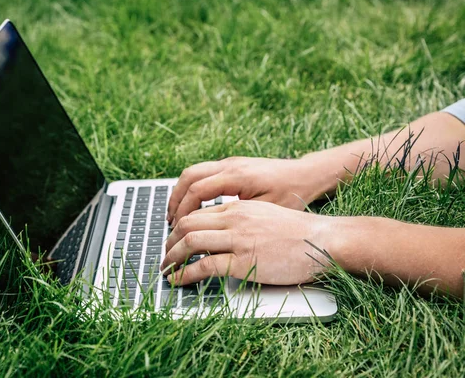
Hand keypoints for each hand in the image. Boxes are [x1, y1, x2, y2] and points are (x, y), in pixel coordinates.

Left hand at [161, 201, 332, 285]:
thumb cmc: (297, 232)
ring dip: (172, 257)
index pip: (196, 213)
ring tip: (166, 269)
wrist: (323, 240)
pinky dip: (185, 273)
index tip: (173, 241)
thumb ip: (240, 220)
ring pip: (190, 242)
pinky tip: (178, 280)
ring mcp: (238, 239)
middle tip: (164, 256)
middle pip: (187, 224)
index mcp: (237, 207)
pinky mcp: (244, 261)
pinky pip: (204, 266)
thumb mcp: (263, 215)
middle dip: (169, 242)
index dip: (178, 228)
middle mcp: (234, 218)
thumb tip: (220, 234)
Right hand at [166, 157, 328, 225]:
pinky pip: (202, 173)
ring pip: (193, 172)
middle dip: (175, 200)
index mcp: (236, 176)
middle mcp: (229, 165)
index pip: (197, 190)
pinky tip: (193, 206)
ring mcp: (229, 163)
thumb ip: (238, 219)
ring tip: (176, 215)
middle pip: (188, 177)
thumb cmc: (292, 193)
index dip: (183, 210)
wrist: (306, 174)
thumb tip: (213, 235)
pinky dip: (192, 189)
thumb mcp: (266, 210)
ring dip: (181, 193)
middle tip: (170, 222)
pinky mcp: (232, 165)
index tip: (177, 229)